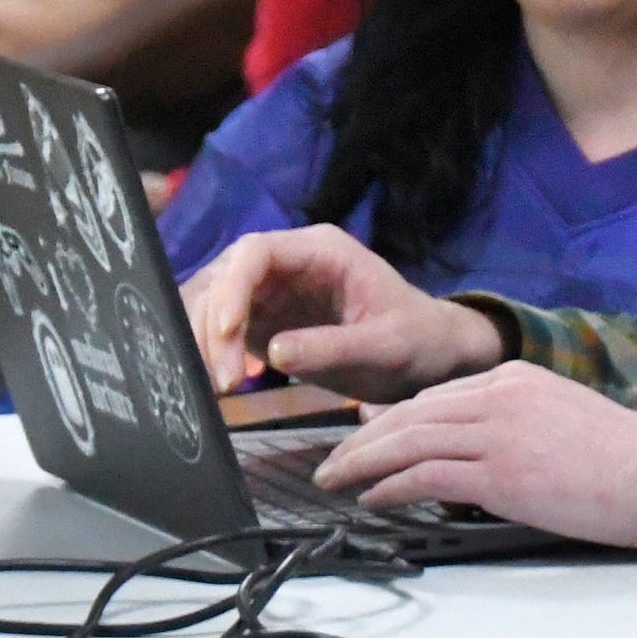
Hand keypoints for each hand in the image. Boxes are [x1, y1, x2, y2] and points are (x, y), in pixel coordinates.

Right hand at [180, 223, 503, 401]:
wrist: (429, 356)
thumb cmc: (417, 342)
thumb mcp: (385, 346)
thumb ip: (334, 346)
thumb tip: (275, 352)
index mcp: (320, 250)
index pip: (255, 252)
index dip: (230, 288)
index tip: (225, 332)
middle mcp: (289, 263)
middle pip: (224, 277)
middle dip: (214, 326)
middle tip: (227, 381)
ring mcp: (272, 291)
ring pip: (214, 303)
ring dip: (208, 342)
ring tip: (225, 387)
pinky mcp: (264, 321)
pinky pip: (221, 330)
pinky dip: (213, 353)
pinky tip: (226, 383)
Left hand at [311, 362, 636, 546]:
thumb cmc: (627, 459)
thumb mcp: (563, 420)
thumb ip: (515, 424)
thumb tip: (471, 456)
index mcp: (517, 377)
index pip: (436, 396)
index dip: (390, 420)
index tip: (363, 438)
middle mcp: (501, 395)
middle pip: (410, 414)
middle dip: (362, 442)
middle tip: (330, 464)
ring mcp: (500, 433)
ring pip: (408, 440)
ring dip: (362, 464)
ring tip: (334, 482)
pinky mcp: (502, 474)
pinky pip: (426, 476)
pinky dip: (390, 487)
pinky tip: (371, 500)